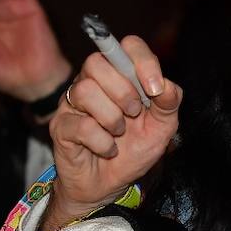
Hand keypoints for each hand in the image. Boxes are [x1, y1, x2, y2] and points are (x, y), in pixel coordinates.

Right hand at [41, 36, 180, 230]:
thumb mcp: (162, 128)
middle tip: (134, 114)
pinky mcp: (60, 127)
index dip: (142, 61)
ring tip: (118, 133)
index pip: (128, 45)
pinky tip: (107, 149)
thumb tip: (166, 85)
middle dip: (124, 92)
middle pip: (97, 62)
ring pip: (85, 91)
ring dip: (111, 118)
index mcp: (120, 75)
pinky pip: (81, 125)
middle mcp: (92, 82)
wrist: (110, 185)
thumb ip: (169, 103)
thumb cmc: (133, 150)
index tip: (154, 88)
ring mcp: (73, 103)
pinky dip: (102, 142)